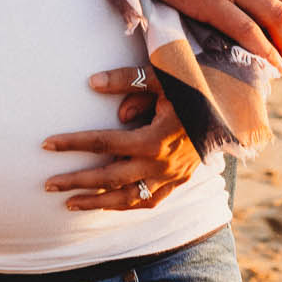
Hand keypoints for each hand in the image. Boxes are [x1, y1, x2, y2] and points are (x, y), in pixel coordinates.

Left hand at [42, 67, 201, 210]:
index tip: (47, 145)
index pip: (103, 142)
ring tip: (69, 204)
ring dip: (96, 203)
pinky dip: (127, 205)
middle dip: (76, 181)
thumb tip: (91, 83)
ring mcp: (172, 176)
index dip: (73, 144)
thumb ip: (127, 79)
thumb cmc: (194, 84)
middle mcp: (161, 163)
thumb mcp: (162, 75)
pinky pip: (150, 200)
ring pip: (128, 198)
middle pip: (109, 177)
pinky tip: (108, 205)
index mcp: (154, 137)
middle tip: (48, 184)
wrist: (234, 105)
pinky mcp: (180, 181)